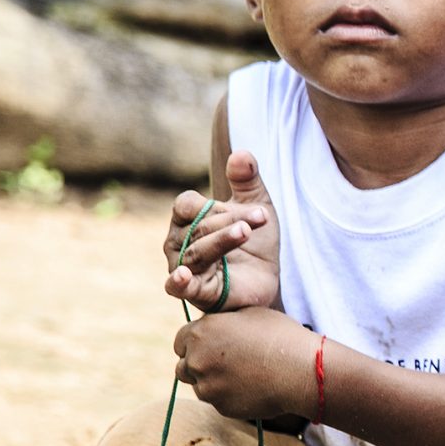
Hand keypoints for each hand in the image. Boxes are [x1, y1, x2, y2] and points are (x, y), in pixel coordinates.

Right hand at [165, 150, 278, 311]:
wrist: (268, 280)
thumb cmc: (254, 242)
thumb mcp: (256, 206)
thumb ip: (248, 180)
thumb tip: (242, 153)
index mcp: (187, 218)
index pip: (187, 204)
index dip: (218, 205)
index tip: (259, 210)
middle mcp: (177, 241)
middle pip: (196, 226)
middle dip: (230, 221)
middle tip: (260, 218)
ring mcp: (183, 266)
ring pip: (195, 251)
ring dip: (221, 241)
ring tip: (245, 232)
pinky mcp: (194, 292)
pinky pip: (177, 287)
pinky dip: (178, 281)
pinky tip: (183, 275)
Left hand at [173, 308, 316, 420]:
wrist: (302, 370)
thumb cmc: (281, 336)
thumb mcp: (249, 314)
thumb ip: (222, 321)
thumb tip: (215, 326)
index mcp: (199, 333)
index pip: (180, 342)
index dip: (196, 344)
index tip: (212, 347)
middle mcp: (196, 360)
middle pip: (184, 367)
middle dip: (200, 366)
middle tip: (227, 364)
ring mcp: (207, 387)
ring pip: (201, 387)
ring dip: (214, 383)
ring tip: (244, 376)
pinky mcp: (221, 407)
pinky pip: (219, 402)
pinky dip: (230, 397)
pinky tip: (253, 388)